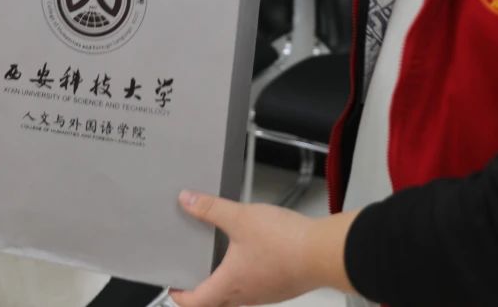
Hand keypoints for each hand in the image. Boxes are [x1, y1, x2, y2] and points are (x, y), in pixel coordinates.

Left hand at [169, 191, 353, 306]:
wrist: (324, 252)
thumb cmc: (285, 242)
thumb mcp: (240, 217)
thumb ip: (211, 209)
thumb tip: (187, 201)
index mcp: (230, 284)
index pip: (195, 302)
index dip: (180, 296)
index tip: (173, 286)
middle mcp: (247, 295)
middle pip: (216, 302)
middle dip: (202, 291)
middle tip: (193, 274)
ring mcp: (267, 293)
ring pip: (239, 295)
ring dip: (226, 282)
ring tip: (221, 260)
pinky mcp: (283, 286)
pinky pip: (258, 286)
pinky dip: (248, 275)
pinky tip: (253, 254)